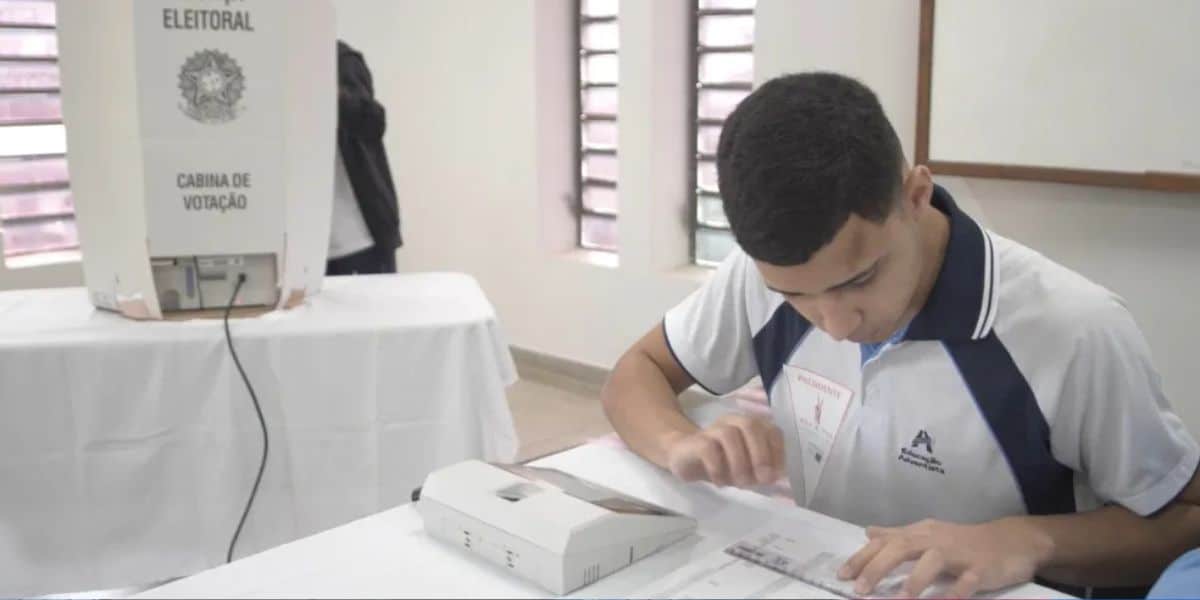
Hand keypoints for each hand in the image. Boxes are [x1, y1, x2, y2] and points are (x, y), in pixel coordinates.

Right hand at [662, 414, 784, 487]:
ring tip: (740, 484)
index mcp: (749, 426)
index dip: (777, 450)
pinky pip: (708, 448)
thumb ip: (761, 470)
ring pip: (729, 435)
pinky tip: (720, 483)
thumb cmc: (721, 462)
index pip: (770, 429)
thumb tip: (775, 476)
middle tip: (762, 479)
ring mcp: (712, 430)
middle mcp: (732, 422)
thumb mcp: (746, 467)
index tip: (776, 474)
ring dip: (739, 462)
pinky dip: (717, 468)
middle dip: (760, 454)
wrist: (684, 457)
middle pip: (750, 425)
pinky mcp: (695, 442)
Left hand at [837, 517, 1051, 597]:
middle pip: (903, 547)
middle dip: (878, 568)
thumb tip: (868, 532)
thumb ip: (898, 535)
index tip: (842, 576)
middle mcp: (936, 540)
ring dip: (915, 581)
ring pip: (933, 561)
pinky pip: (968, 581)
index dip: (863, 558)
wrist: (1012, 540)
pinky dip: (956, 591)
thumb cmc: (964, 541)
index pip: (885, 542)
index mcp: (921, 533)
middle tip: (859, 590)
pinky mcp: (982, 569)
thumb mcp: (928, 534)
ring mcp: (960, 554)